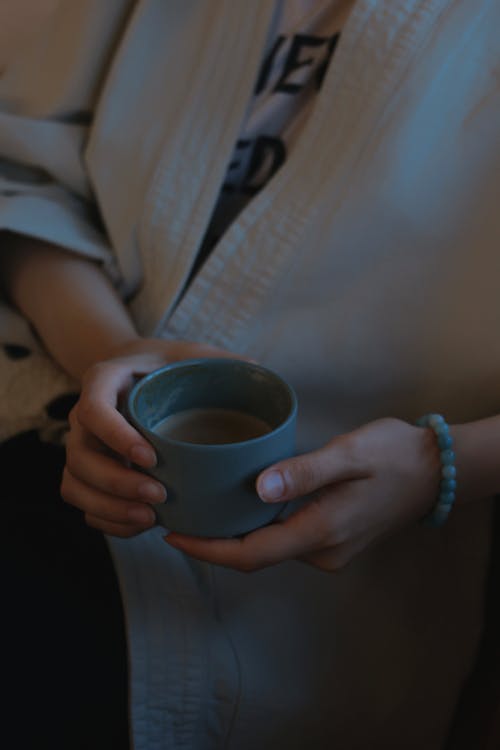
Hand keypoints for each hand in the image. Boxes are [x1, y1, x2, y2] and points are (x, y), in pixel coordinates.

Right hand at [61, 338, 240, 536]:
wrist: (139, 372)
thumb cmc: (167, 366)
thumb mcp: (192, 354)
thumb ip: (221, 360)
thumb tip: (259, 370)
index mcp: (105, 381)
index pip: (93, 409)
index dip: (116, 437)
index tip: (152, 458)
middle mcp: (84, 416)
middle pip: (79, 456)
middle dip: (116, 483)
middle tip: (159, 495)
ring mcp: (84, 447)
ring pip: (75, 485)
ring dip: (109, 507)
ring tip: (150, 518)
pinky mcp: (88, 474)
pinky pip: (84, 505)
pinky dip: (108, 520)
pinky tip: (142, 524)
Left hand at [165, 418, 441, 570]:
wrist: (435, 471)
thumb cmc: (394, 454)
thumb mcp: (350, 454)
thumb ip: (305, 473)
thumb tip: (257, 488)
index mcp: (322, 531)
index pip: (251, 554)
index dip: (207, 549)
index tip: (172, 534)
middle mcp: (322, 551)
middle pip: (254, 555)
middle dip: (212, 542)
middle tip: (175, 515)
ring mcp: (329, 550)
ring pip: (268, 548)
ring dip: (233, 535)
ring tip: (198, 508)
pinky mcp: (332, 540)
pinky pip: (284, 540)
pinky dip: (256, 528)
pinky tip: (239, 505)